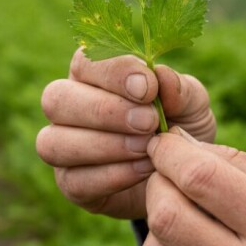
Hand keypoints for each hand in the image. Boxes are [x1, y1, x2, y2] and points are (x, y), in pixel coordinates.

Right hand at [37, 48, 215, 218]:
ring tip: (147, 149)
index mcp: (92, 75)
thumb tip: (160, 76)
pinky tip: (145, 171)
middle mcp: (68, 107)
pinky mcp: (71, 184)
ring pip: (54, 142)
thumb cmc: (181, 128)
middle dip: (104, 111)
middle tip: (149, 122)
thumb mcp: (192, 105)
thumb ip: (179, 89)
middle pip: (56, 99)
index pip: (84, 62)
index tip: (149, 89)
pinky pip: (73, 181)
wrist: (183, 179)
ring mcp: (63, 147)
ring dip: (105, 145)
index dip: (113, 73)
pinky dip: (112, 176)